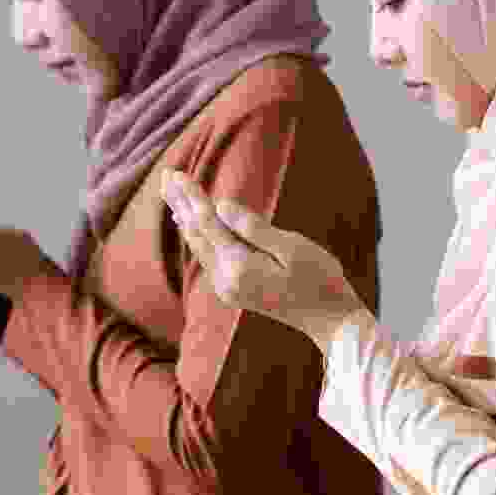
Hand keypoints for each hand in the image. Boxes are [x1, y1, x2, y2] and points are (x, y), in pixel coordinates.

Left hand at [160, 168, 364, 346]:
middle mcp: (226, 280)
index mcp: (240, 267)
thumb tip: (220, 206)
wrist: (330, 320)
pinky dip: (197, 235)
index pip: (208, 223)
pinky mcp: (233, 290)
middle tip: (166, 175)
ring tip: (172, 193)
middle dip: (180, 203)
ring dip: (186, 217)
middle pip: (195, 234)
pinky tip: (191, 224)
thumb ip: (254, 228)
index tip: (175, 174)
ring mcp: (227, 288)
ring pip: (199, 246)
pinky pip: (208, 256)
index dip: (192, 197)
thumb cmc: (320, 279)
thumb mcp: (293, 248)